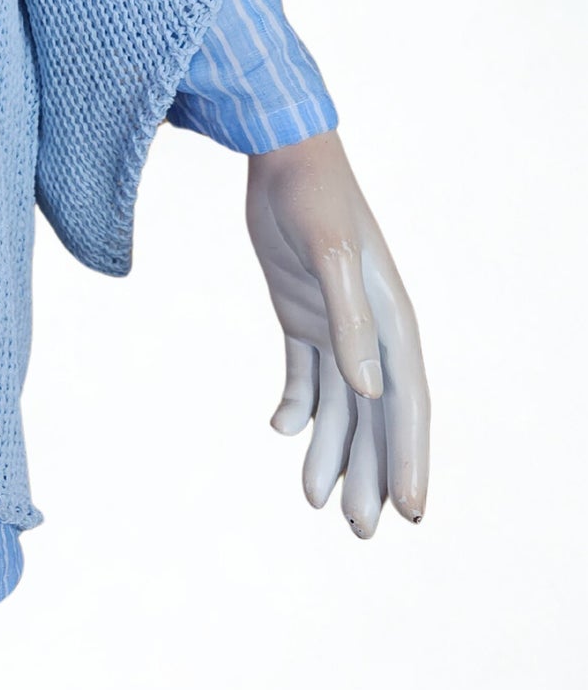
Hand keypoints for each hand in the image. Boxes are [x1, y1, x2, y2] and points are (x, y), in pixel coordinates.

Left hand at [244, 130, 429, 537]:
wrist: (281, 157)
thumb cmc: (313, 201)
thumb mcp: (330, 258)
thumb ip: (349, 323)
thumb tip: (367, 391)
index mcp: (392, 325)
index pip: (407, 408)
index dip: (409, 460)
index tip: (409, 512)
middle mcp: (372, 333)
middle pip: (376, 420)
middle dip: (373, 474)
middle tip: (362, 532)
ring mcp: (337, 326)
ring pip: (341, 407)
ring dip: (334, 453)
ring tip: (320, 503)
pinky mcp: (303, 315)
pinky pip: (305, 376)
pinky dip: (297, 407)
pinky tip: (283, 432)